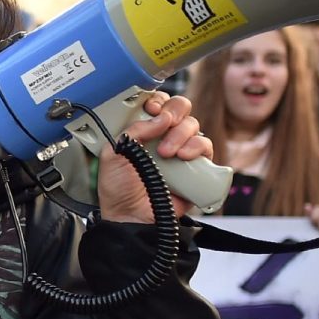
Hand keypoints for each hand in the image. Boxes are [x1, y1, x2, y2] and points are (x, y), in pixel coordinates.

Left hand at [96, 91, 211, 223]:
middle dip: (173, 111)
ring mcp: (180, 150)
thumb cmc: (118, 190)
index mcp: (141, 131)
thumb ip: (132, 131)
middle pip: (179, 109)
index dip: (157, 101)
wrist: (132, 217)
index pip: (156, 104)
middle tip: (164, 123)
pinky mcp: (195, 165)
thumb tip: (158, 117)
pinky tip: (183, 157)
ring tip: (166, 153)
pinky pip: (204, 145)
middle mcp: (162, 137)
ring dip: (180, 134)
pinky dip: (196, 146)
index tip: (151, 109)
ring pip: (192, 125)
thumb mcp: (113, 154)